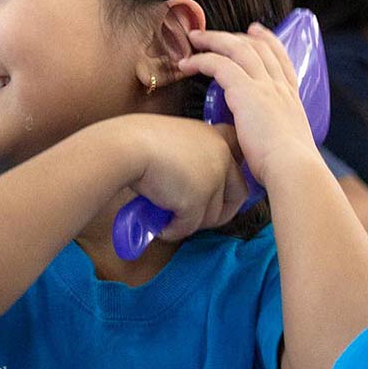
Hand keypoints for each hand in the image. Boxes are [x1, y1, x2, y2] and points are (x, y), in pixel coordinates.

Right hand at [122, 115, 248, 239]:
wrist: (127, 146)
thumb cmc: (139, 141)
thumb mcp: (176, 141)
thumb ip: (191, 160)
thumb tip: (192, 189)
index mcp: (216, 138)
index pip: (240, 165)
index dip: (231, 185)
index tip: (218, 195)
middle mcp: (221, 157)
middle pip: (236, 195)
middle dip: (217, 213)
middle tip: (195, 218)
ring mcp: (212, 179)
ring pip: (212, 216)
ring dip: (191, 223)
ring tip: (170, 219)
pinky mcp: (196, 200)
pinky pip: (189, 226)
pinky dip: (174, 230)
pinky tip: (160, 226)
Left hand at [179, 24, 319, 189]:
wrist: (293, 169)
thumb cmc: (287, 169)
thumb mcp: (285, 146)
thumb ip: (271, 137)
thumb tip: (259, 147)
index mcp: (291, 98)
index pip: (280, 59)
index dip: (267, 41)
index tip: (255, 31)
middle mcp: (279, 86)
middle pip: (257, 46)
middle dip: (234, 35)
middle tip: (211, 32)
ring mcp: (265, 86)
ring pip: (237, 48)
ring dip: (213, 40)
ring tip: (193, 38)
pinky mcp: (246, 91)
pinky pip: (219, 64)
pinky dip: (201, 60)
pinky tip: (186, 64)